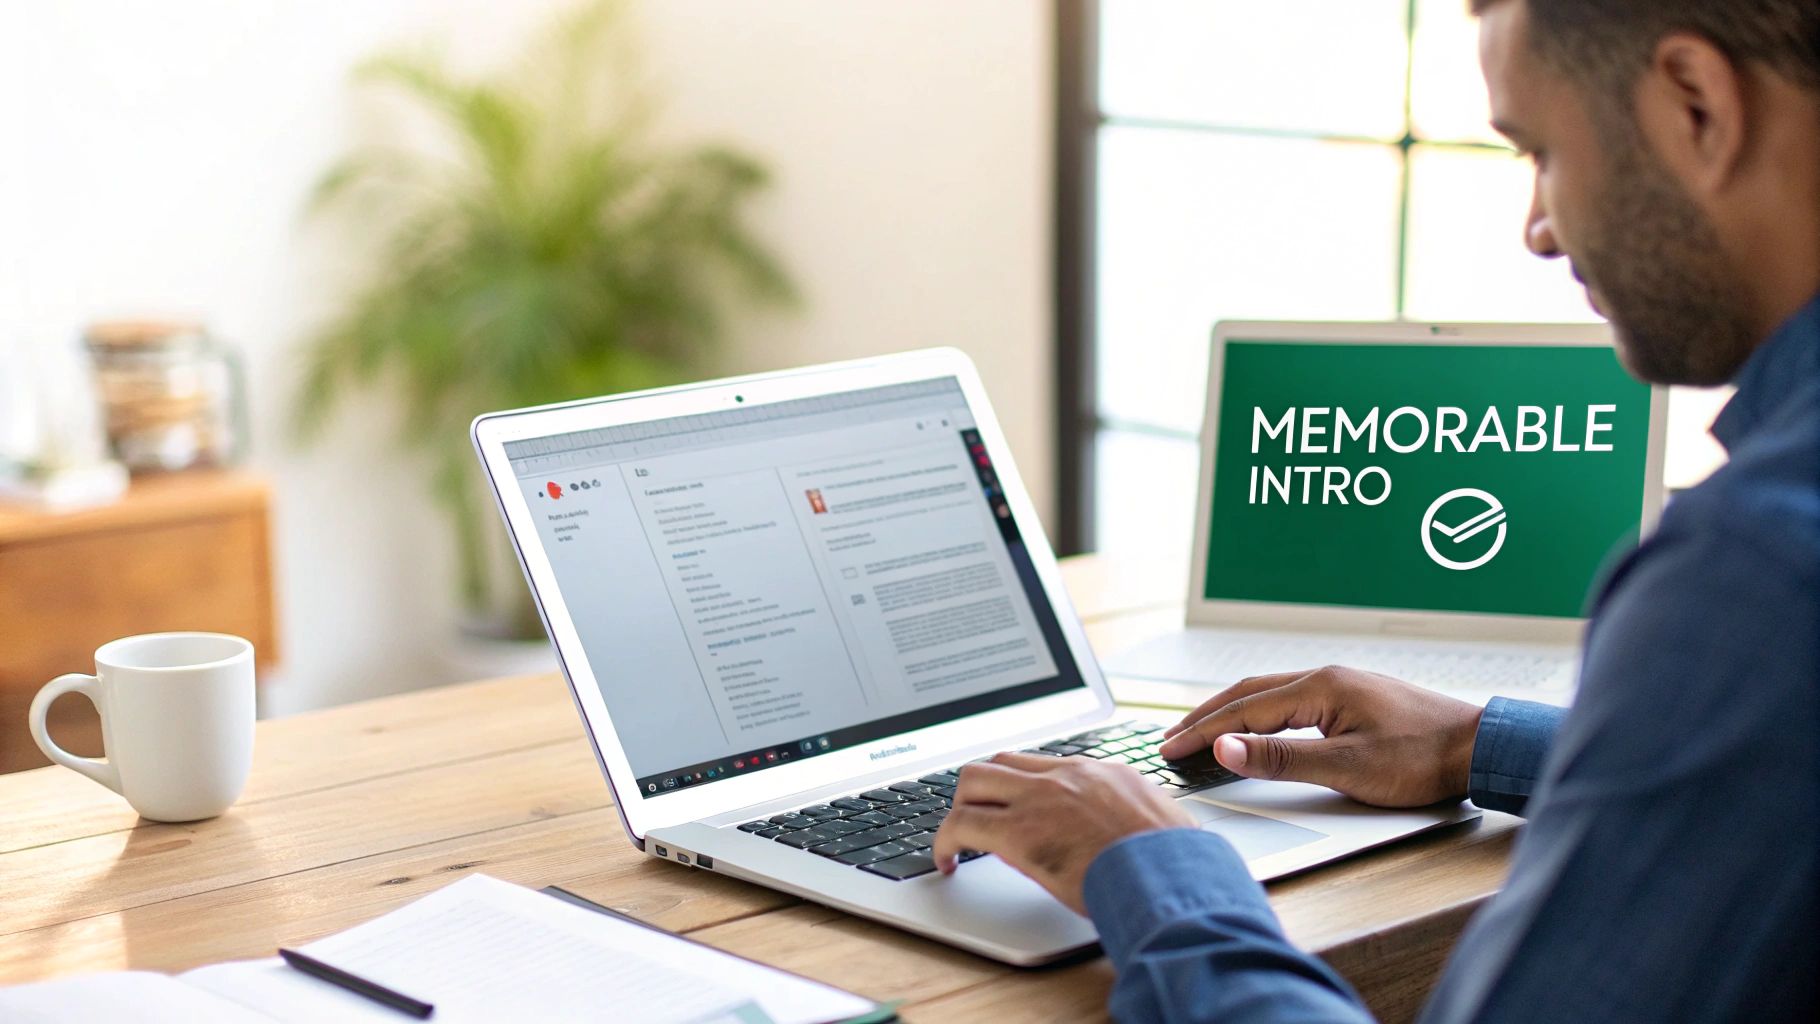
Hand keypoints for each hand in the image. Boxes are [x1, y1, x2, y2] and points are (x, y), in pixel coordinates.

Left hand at [931, 752, 1193, 912]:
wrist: (1172, 878)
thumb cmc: (1176, 864)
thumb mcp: (1163, 822)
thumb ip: (1138, 816)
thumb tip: (1141, 830)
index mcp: (1101, 774)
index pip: (1044, 765)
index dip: (1021, 786)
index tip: (1014, 806)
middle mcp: (1066, 776)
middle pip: (1003, 761)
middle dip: (982, 788)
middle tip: (978, 817)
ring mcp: (1040, 799)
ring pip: (974, 780)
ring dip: (961, 807)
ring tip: (958, 837)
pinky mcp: (1019, 833)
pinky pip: (961, 825)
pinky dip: (944, 842)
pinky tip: (946, 862)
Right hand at [1157, 666, 1483, 807]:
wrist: (1479, 749)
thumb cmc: (1423, 759)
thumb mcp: (1347, 767)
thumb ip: (1281, 758)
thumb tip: (1224, 747)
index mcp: (1321, 687)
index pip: (1243, 708)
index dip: (1201, 730)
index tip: (1168, 749)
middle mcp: (1326, 678)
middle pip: (1248, 692)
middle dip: (1205, 715)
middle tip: (1170, 739)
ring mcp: (1341, 686)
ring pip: (1268, 693)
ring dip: (1230, 712)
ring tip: (1201, 731)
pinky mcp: (1353, 699)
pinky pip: (1290, 700)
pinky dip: (1259, 713)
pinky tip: (1255, 725)